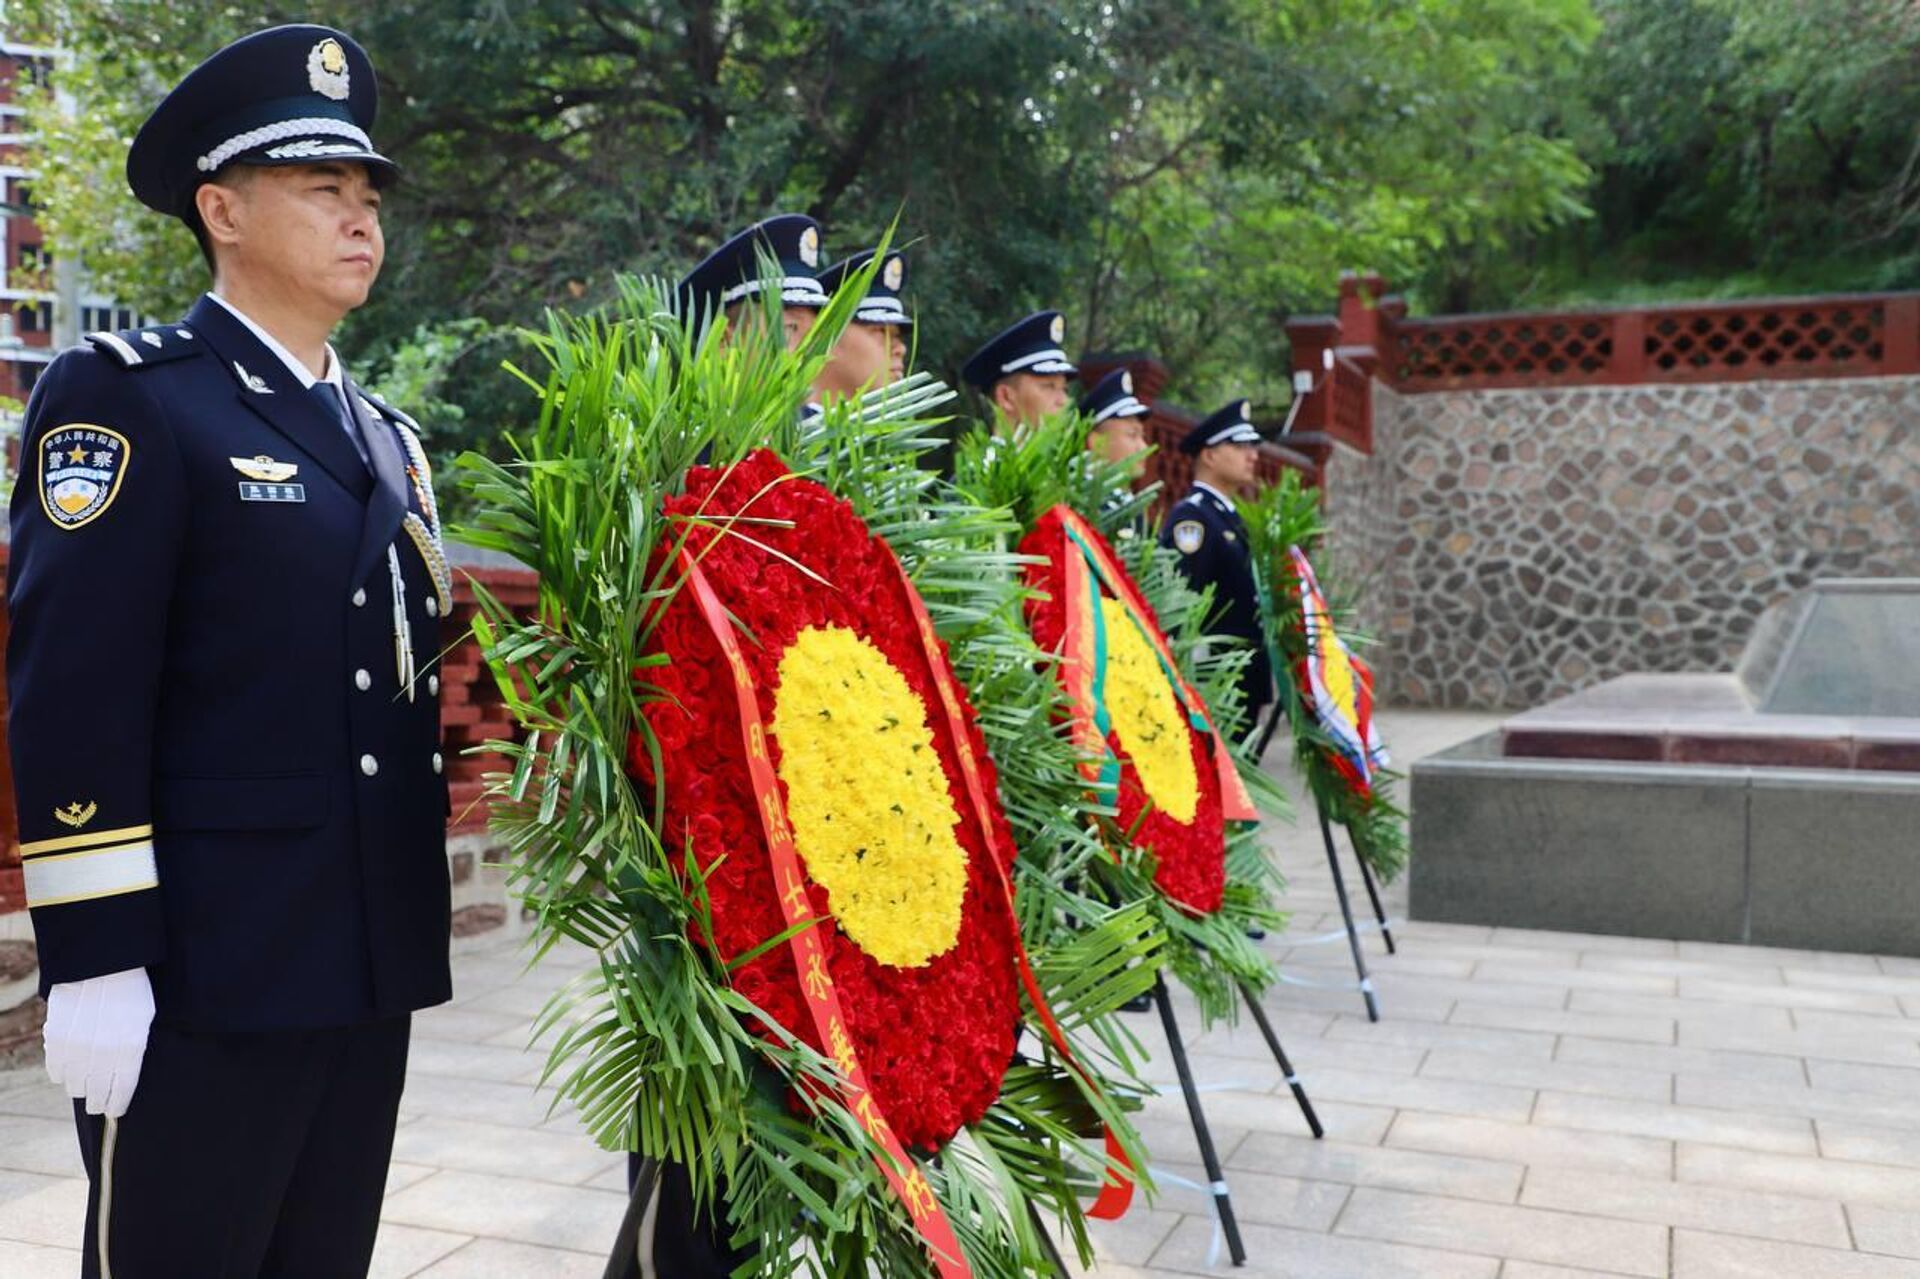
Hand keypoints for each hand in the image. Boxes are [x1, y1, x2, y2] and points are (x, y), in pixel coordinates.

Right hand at [43, 967, 154, 1117]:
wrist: (102, 964)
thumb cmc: (131, 990)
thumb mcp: (144, 1021)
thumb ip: (133, 1050)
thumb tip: (121, 1077)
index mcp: (130, 1047)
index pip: (122, 1090)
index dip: (117, 1105)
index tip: (116, 1111)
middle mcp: (103, 1052)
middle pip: (96, 1093)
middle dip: (98, 1102)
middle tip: (98, 1105)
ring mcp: (77, 1046)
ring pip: (74, 1085)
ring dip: (80, 1089)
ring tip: (85, 1088)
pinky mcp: (57, 1039)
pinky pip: (55, 1069)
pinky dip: (62, 1075)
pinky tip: (68, 1072)